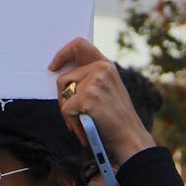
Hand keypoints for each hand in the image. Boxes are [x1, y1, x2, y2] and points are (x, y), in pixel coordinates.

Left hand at [49, 37, 154, 166]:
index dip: (63, 53)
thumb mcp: (108, 91)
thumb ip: (90, 79)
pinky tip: (85, 129)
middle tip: (74, 116)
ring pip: (63, 94)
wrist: (131, 139)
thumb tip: (61, 77)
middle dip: (63, 99)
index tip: (53, 66)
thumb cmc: (117, 120)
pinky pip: (65, 109)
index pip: (79, 45)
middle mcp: (101, 69)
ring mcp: (95, 81)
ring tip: (84, 123)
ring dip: (68, 113)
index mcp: (106, 65)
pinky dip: (71, 122)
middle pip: (64, 78)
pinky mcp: (88, 96)